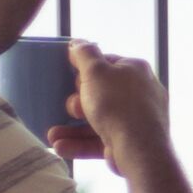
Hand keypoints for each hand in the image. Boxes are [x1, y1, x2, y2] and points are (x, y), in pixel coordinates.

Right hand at [49, 42, 170, 167]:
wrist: (140, 150)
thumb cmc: (118, 105)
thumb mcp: (96, 72)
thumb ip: (85, 54)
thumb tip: (78, 43)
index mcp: (136, 70)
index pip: (107, 63)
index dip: (85, 70)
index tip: (70, 78)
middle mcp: (140, 93)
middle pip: (99, 93)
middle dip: (77, 103)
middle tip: (72, 109)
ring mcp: (135, 120)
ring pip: (96, 120)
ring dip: (70, 129)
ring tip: (52, 135)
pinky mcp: (128, 142)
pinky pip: (99, 141)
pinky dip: (79, 144)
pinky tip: (60, 147)